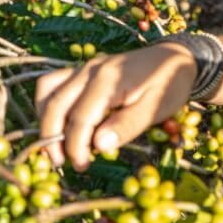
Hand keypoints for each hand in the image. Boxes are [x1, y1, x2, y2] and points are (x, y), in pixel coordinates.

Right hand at [35, 43, 195, 170]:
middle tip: (62, 163)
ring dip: (46, 120)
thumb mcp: (156, 108)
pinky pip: (54, 83)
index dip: (76, 146)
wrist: (175, 57)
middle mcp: (90, 70)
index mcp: (108, 80)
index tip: (83, 166)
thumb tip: (98, 145)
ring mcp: (85, 67)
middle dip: (53, 138)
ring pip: (48, 92)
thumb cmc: (169, 84)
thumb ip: (127, 125)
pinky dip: (49, 104)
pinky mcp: (84, 69)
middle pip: (56, 105)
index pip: (80, 118)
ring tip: (58, 146)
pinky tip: (60, 123)